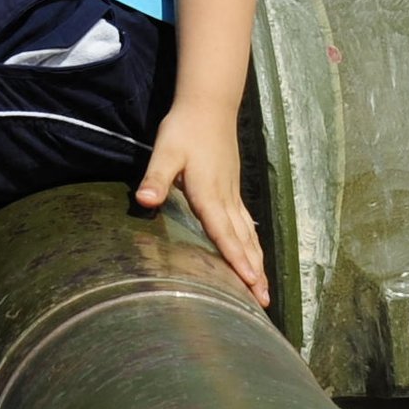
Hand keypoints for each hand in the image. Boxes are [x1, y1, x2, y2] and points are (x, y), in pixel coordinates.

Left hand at [133, 108, 269, 307]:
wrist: (209, 106)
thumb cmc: (184, 129)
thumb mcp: (165, 151)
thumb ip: (156, 178)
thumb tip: (144, 201)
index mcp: (209, 194)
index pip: (223, 232)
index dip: (236, 258)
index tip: (251, 282)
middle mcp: (225, 199)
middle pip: (243, 241)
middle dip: (254, 271)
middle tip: (264, 301)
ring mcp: (233, 195)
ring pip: (249, 235)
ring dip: (257, 262)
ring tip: (264, 289)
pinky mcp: (233, 190)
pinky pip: (247, 224)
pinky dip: (253, 244)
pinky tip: (256, 254)